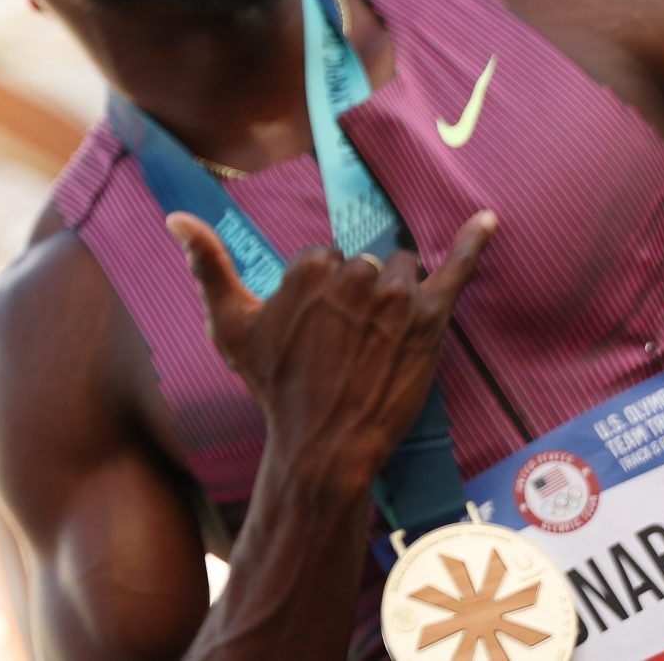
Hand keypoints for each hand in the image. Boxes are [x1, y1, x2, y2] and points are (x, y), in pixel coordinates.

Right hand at [169, 210, 497, 501]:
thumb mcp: (229, 326)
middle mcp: (355, 275)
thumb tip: (175, 219)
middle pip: (365, 262)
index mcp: (308, 269)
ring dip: (395, 294)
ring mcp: (397, 297)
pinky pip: (455, 270)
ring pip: (402, 270)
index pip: (326, 258)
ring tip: (381, 338)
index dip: (321, 296)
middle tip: (347, 343)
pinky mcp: (431, 320)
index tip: (316, 331)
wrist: (324, 444)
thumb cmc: (273, 387)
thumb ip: (206, 265)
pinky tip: (488, 220)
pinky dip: (472, 243)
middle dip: (358, 294)